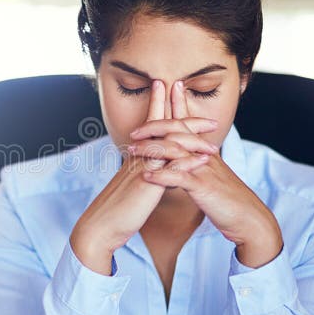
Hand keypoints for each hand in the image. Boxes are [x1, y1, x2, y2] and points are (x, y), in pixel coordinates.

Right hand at [70, 80, 220, 274]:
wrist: (100, 226)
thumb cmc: (117, 209)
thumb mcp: (133, 185)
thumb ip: (145, 173)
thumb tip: (156, 168)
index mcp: (136, 156)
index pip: (151, 125)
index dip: (159, 105)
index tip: (169, 88)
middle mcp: (139, 158)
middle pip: (162, 127)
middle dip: (181, 113)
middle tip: (198, 104)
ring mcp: (143, 169)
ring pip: (169, 145)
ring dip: (192, 136)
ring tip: (213, 131)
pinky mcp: (147, 185)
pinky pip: (170, 170)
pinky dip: (188, 162)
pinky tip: (203, 159)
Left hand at [130, 80, 283, 267]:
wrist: (248, 217)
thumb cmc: (227, 199)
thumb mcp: (211, 175)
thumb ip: (197, 163)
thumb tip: (183, 158)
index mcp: (205, 151)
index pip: (188, 122)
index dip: (178, 104)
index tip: (165, 87)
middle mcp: (204, 155)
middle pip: (178, 130)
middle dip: (154, 126)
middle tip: (134, 131)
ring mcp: (204, 169)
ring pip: (174, 150)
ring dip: (151, 148)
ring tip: (131, 150)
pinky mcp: (203, 187)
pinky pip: (179, 177)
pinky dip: (161, 175)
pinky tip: (146, 175)